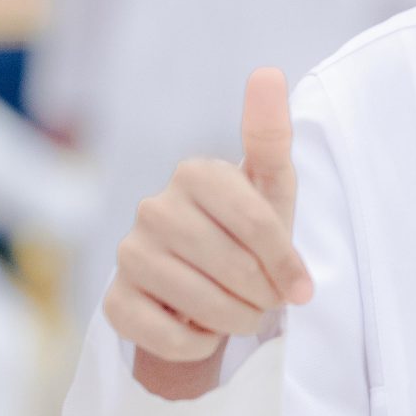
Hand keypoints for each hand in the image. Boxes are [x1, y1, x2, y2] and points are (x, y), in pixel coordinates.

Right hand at [103, 66, 312, 396]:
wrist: (204, 294)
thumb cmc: (245, 237)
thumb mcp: (269, 190)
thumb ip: (270, 137)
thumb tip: (267, 72)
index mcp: (195, 174)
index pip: (257, 223)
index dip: (286, 263)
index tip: (301, 287)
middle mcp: (153, 207)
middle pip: (233, 266)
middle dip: (262, 294)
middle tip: (266, 301)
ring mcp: (128, 254)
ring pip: (201, 303)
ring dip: (237, 320)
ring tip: (241, 314)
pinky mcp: (115, 301)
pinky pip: (167, 335)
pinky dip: (199, 343)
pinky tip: (202, 330)